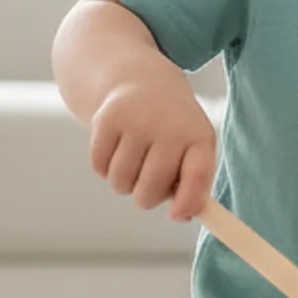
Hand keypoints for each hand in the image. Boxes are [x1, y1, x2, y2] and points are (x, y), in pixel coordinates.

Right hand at [88, 71, 215, 221]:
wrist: (142, 80)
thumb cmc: (174, 127)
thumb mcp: (195, 146)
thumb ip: (194, 184)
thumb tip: (180, 216)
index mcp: (198, 136)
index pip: (197, 176)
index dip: (187, 202)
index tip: (175, 216)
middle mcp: (169, 127)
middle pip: (149, 191)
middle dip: (147, 197)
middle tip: (150, 180)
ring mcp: (136, 122)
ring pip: (120, 183)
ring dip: (124, 183)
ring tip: (135, 161)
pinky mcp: (106, 119)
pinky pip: (99, 168)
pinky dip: (105, 168)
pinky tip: (118, 149)